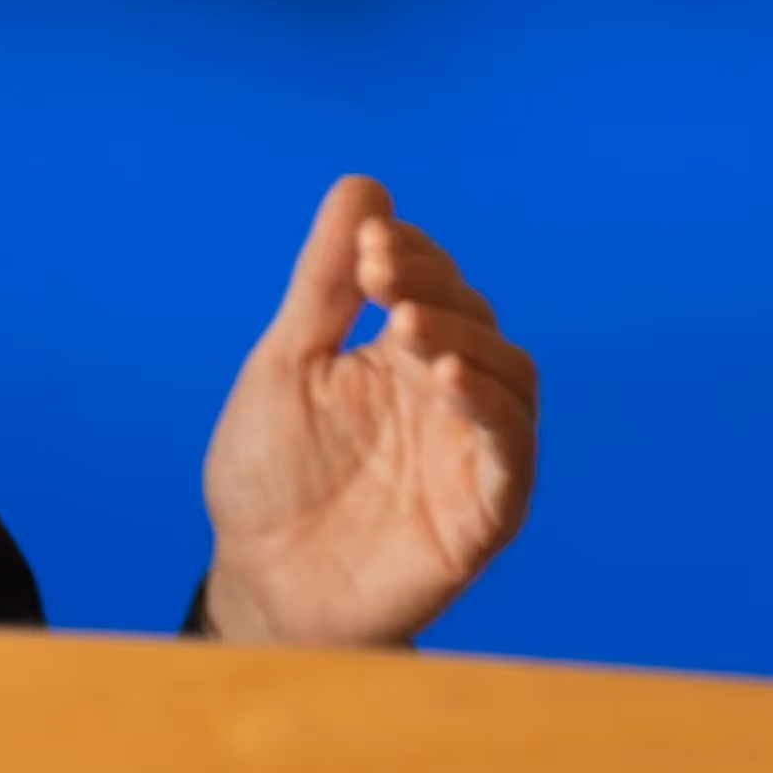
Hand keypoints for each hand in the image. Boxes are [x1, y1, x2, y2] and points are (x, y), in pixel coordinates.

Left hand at [194, 176, 536, 647]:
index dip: (407, 254)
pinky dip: (490, 410)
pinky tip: (446, 380)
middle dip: (433, 287)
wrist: (260, 587)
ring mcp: (469, 452)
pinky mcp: (484, 512)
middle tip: (380, 275)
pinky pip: (512, 452)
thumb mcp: (286, 367)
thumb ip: (323, 285)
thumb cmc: (270, 481)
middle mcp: (446, 395)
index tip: (365, 243)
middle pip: (474, 318)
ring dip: (466, 340)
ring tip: (409, 328)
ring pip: (510, 376)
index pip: (430, 282)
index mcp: (400, 356)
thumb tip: (363, 185)